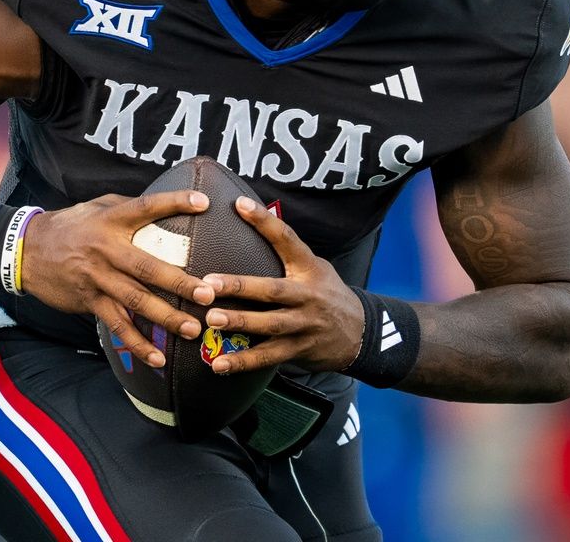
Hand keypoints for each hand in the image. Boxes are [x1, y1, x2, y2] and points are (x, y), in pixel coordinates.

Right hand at [19, 191, 216, 368]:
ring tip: (192, 328)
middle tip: (207, 294)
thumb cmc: (69, 225)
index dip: (173, 202)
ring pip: (136, 301)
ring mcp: (97, 278)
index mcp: (110, 220)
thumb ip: (127, 207)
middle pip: (147, 267)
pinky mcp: (90, 301)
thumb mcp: (96, 206)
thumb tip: (165, 206)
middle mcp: (105, 250)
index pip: (145, 208)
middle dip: (179, 283)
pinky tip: (158, 358)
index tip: (202, 203)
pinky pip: (117, 325)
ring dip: (166, 318)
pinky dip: (137, 344)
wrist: (26, 250)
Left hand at [201, 197, 365, 374]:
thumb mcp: (314, 267)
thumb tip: (250, 220)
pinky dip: (244, 362)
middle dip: (240, 286)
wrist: (360, 334)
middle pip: (272, 289)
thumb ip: (287, 253)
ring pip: (269, 324)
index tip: (239, 205)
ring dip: (239, 323)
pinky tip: (219, 365)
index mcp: (309, 268)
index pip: (286, 239)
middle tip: (209, 283)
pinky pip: (269, 357)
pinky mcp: (299, 349)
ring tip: (210, 320)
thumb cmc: (326, 293)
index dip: (265, 221)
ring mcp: (304, 324)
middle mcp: (308, 295)